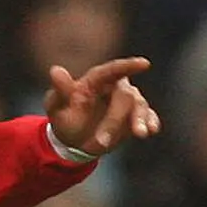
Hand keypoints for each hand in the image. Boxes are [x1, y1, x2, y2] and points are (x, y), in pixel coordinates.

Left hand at [45, 56, 159, 159]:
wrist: (74, 140)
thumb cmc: (64, 118)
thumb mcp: (57, 105)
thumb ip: (61, 89)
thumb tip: (55, 70)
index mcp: (95, 80)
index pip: (112, 70)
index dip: (128, 66)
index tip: (145, 64)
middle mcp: (115, 87)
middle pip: (124, 96)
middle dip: (114, 119)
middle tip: (101, 142)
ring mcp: (127, 101)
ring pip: (139, 105)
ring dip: (139, 120)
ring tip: (140, 134)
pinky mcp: (135, 115)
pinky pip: (148, 115)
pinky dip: (151, 121)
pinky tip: (151, 130)